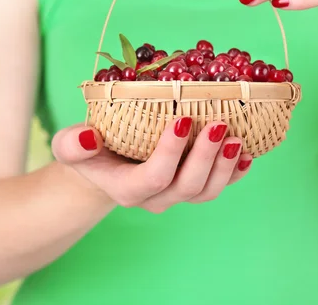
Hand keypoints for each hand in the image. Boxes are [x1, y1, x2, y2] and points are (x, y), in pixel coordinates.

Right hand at [51, 119, 251, 212]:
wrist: (106, 168)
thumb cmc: (90, 153)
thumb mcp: (70, 146)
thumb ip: (73, 145)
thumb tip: (90, 138)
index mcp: (128, 189)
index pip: (154, 177)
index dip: (171, 152)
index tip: (183, 119)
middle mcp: (156, 198)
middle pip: (187, 186)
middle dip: (206, 157)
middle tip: (218, 125)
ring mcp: (177, 195)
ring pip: (206, 191)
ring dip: (225, 166)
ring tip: (236, 138)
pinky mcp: (193, 188)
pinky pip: (218, 186)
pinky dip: (235, 172)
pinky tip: (247, 154)